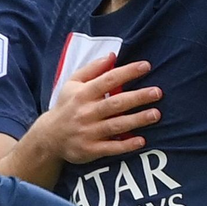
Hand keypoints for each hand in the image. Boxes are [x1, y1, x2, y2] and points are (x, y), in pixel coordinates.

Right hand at [31, 53, 160, 164]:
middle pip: (115, 103)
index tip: (146, 66)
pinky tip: (142, 140)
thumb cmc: (67, 106)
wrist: (49, 137)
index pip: (107, 80)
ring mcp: (88, 132)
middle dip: (137, 97)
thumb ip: (92, 69)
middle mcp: (86, 112)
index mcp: (82, 94)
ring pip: (116, 125)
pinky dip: (126, 145)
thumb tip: (112, 56)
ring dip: (137, 120)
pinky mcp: (90, 149)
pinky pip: (111, 147)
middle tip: (157, 92)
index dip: (127, 72)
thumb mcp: (73, 84)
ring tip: (155, 114)